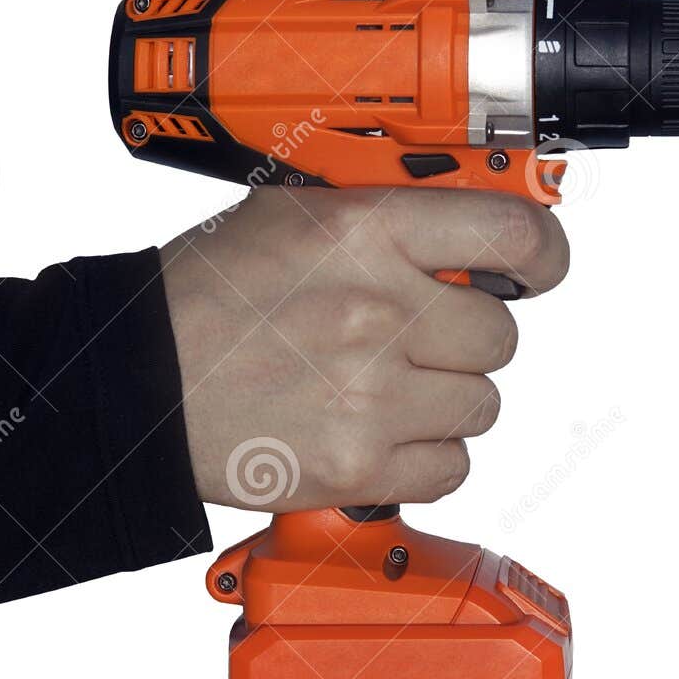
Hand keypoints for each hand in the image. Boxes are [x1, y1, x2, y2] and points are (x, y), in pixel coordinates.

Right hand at [161, 187, 569, 509]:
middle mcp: (377, 311)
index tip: (536, 268)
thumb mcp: (290, 214)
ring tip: (382, 387)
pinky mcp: (360, 465)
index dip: (541, 255)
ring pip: (482, 404)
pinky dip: (424, 456)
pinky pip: (453, 466)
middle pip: (500, 334)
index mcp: (364, 233)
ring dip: (444, 399)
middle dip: (464, 337)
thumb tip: (469, 222)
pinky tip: (376, 431)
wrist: (138, 383)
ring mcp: (372, 394)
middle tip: (413, 337)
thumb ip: (385, 213)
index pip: (511, 236)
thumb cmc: (205, 297)